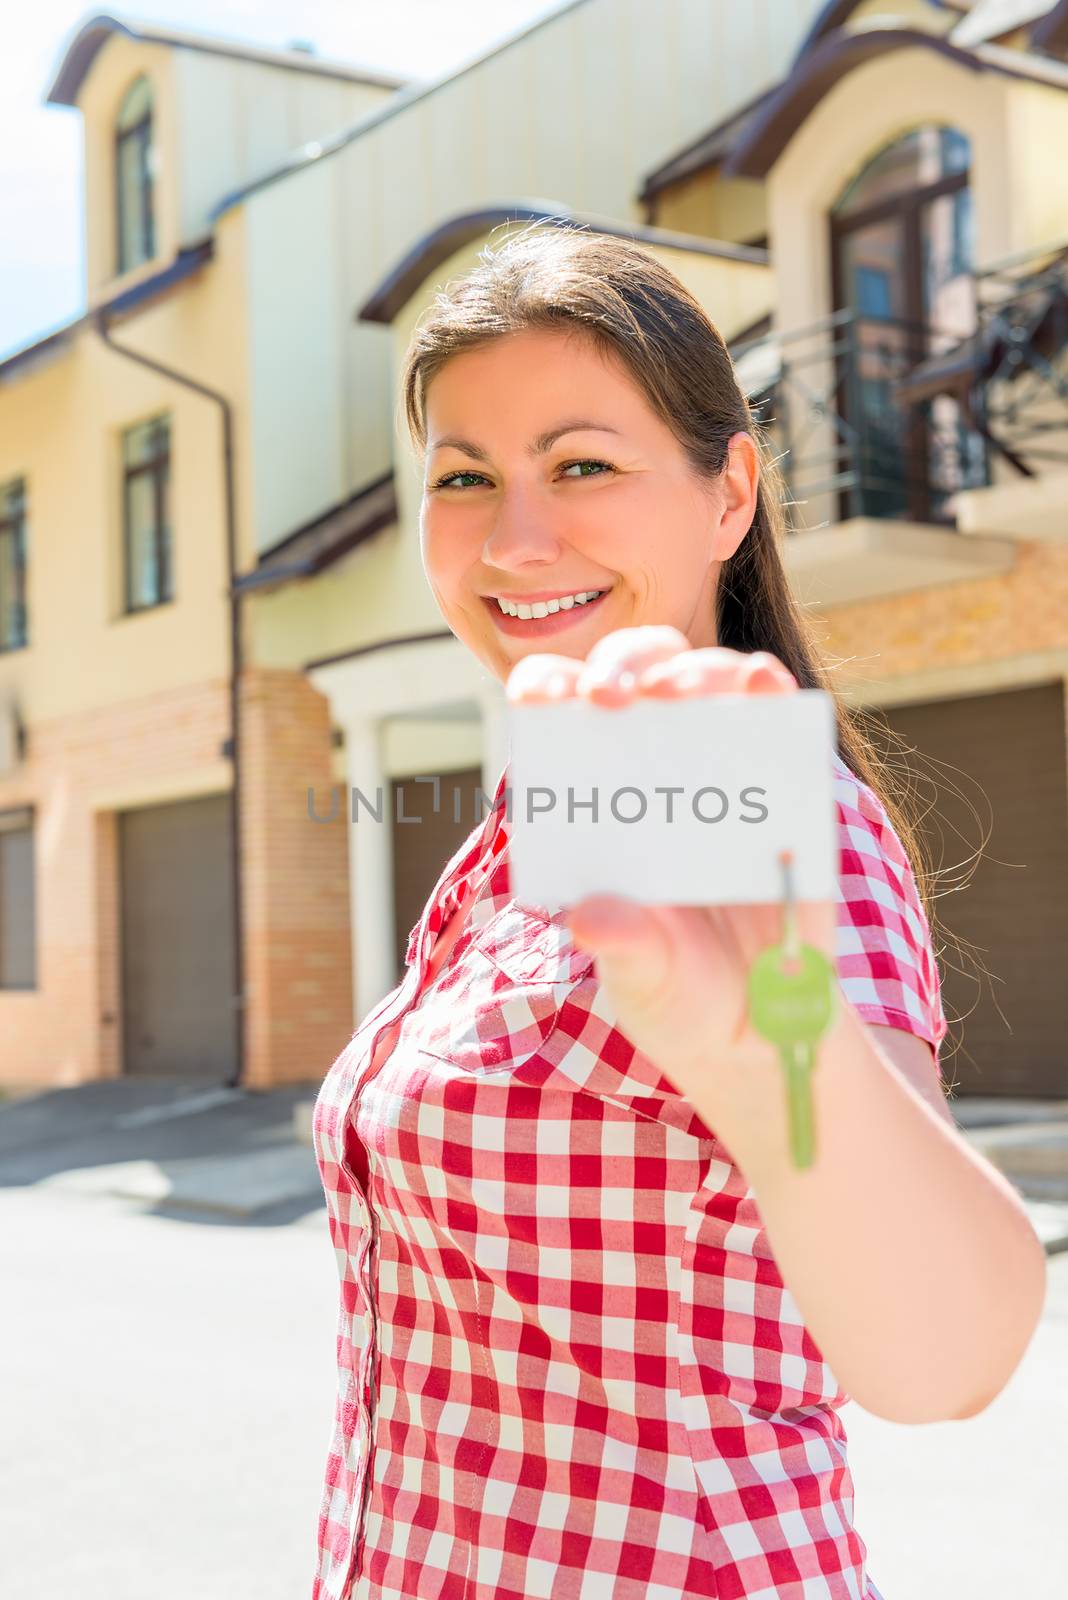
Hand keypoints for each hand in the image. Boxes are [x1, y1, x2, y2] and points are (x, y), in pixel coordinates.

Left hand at [505, 625, 837, 1122]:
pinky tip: (765, 688)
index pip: (557, 719)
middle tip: (611, 696)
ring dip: (694, 671)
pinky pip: (777, 716)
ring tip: (683, 694)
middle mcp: (649, 769)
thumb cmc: (679, 993)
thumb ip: (624, 946)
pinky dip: (770, 690)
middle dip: (620, 667)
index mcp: (593, 803)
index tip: (541, 702)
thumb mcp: (646, 979)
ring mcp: (719, 766)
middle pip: (630, 676)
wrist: (764, 1029)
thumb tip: (591, 917)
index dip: (545, 689)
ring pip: (703, 679)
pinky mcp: (783, 780)